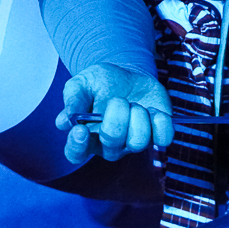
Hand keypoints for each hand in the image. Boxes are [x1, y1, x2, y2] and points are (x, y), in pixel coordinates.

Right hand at [56, 63, 173, 163]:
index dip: (77, 145)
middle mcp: (109, 145)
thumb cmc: (101, 82)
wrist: (129, 74)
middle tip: (118, 99)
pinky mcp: (156, 136)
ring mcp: (133, 142)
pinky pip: (163, 138)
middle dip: (116, 117)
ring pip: (138, 142)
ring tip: (135, 104)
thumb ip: (73, 99)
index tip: (81, 129)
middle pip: (112, 144)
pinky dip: (160, 122)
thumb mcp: (82, 83)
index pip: (76, 153)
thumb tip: (65, 121)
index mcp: (85, 136)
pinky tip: (153, 110)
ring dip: (138, 116)